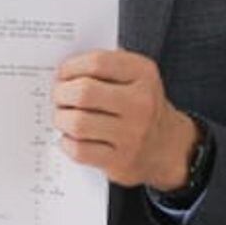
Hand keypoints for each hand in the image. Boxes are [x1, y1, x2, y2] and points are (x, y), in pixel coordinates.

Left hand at [52, 50, 195, 189]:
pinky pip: (80, 150)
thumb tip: (64, 70)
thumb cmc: (140, 105)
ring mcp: (132, 135)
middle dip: (61, 93)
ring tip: (62, 117)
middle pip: (84, 93)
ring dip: (61, 118)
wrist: (168, 146)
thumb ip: (105, 67)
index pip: (97, 63)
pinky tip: (71, 138)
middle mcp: (141, 103)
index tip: (62, 74)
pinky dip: (67, 143)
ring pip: (77, 123)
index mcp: (144, 74)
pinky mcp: (121, 161)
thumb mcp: (135, 76)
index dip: (71, 67)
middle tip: (58, 96)